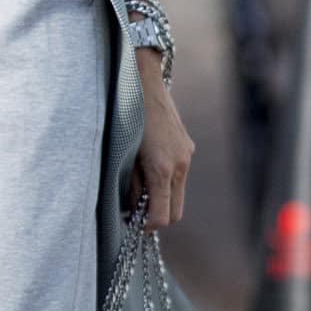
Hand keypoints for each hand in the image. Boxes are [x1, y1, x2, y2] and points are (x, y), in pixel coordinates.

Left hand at [132, 55, 193, 230]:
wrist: (142, 84)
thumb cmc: (125, 119)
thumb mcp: (122, 156)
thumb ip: (130, 185)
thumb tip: (132, 209)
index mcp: (162, 170)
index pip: (162, 216)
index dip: (147, 226)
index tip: (133, 224)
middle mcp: (180, 165)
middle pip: (176, 212)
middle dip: (158, 217)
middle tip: (136, 212)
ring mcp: (187, 156)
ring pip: (179, 194)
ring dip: (163, 199)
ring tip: (140, 190)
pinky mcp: (188, 147)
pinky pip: (180, 175)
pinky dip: (167, 182)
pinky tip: (148, 170)